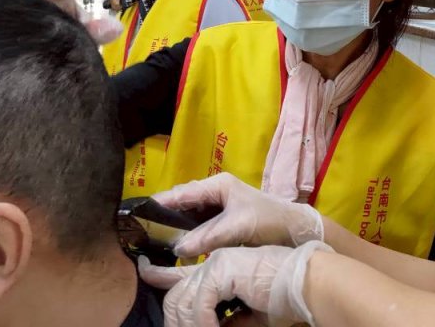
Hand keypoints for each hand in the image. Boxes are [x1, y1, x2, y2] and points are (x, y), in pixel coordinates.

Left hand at [139, 242, 330, 326]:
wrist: (306, 283)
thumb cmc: (284, 298)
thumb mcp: (249, 314)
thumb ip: (227, 319)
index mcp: (221, 268)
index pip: (181, 277)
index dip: (160, 282)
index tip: (148, 285)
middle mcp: (215, 261)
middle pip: (175, 291)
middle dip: (172, 318)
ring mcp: (218, 262)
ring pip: (182, 299)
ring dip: (188, 324)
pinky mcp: (223, 269)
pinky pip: (199, 302)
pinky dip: (202, 322)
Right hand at [153, 173, 322, 257]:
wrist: (295, 230)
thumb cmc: (269, 219)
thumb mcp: (239, 225)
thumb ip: (209, 236)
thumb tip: (178, 249)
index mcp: (218, 185)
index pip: (183, 192)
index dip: (161, 202)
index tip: (139, 214)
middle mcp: (215, 193)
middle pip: (183, 204)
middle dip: (165, 217)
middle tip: (144, 232)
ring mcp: (219, 207)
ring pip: (189, 218)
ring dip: (176, 229)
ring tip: (155, 241)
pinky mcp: (222, 222)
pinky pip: (199, 228)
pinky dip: (188, 237)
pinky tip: (178, 248)